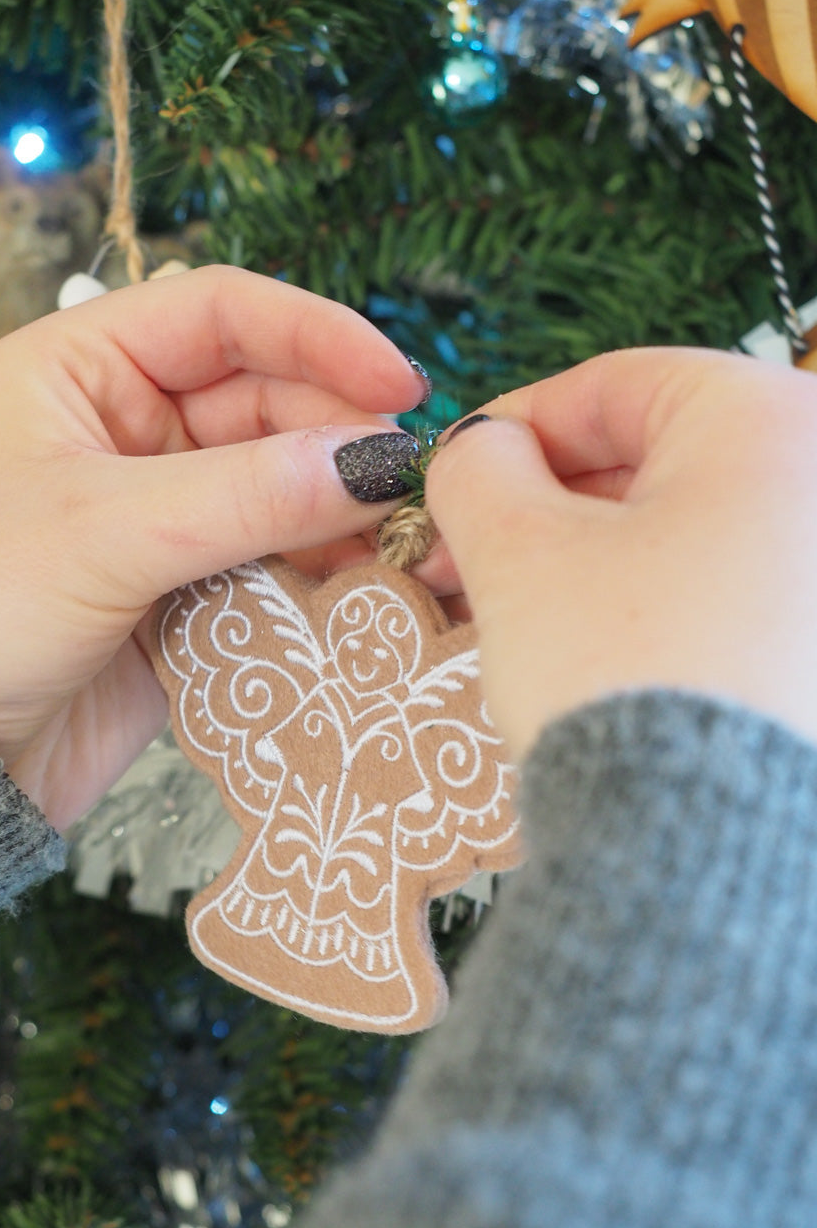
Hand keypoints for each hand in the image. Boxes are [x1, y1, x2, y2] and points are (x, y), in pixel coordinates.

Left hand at [0, 265, 426, 827]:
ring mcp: (163, 511)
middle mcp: (129, 428)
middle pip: (269, 403)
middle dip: (339, 437)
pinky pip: (276, 558)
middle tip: (408, 483)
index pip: (222, 313)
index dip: (318, 335)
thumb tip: (375, 462)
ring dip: (341, 510)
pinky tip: (364, 586)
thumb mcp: (107, 532)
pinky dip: (322, 569)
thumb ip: (247, 494)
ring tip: (402, 543)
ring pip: (282, 486)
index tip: (398, 382)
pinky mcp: (189, 586)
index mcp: (84, 369)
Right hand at [426, 346, 816, 759]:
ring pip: (689, 531)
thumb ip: (477, 470)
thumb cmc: (622, 673)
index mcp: (772, 421)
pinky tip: (588, 641)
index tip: (456, 462)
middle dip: (545, 503)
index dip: (516, 421)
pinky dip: (653, 600)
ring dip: (588, 556)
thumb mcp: (519, 552)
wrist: (702, 842)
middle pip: (658, 459)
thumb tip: (476, 451)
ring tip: (509, 605)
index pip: (619, 385)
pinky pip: (725, 590)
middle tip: (464, 549)